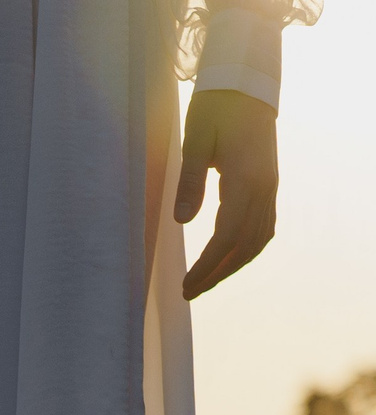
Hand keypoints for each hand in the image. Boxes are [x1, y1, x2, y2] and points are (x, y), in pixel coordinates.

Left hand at [177, 88, 278, 298]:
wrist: (245, 85)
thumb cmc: (215, 109)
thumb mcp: (194, 142)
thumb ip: (189, 181)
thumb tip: (181, 221)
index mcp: (245, 179)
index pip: (227, 236)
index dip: (208, 265)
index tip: (187, 285)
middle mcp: (264, 187)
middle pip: (245, 245)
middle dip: (218, 273)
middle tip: (190, 292)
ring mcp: (270, 186)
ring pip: (258, 238)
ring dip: (233, 264)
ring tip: (206, 282)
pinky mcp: (268, 183)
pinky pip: (263, 225)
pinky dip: (247, 248)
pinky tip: (229, 258)